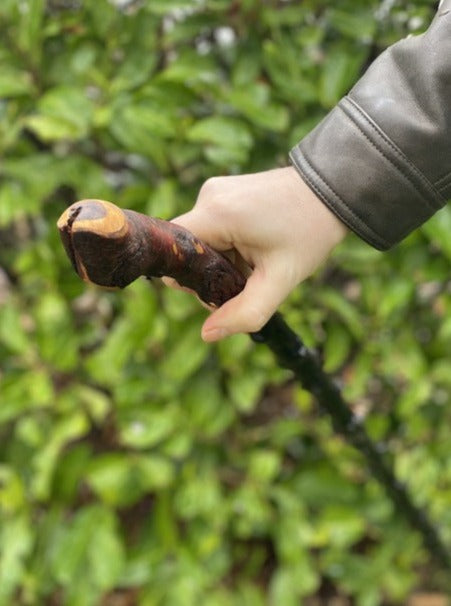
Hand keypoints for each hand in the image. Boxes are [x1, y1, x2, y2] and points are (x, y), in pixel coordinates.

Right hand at [165, 167, 347, 341]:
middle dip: (212, 274)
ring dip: (222, 260)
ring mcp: (216, 190)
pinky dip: (228, 245)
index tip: (222, 289)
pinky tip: (256, 246)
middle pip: (189, 250)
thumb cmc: (310, 232)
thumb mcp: (280, 279)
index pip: (175, 253)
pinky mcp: (225, 191)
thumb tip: (208, 335)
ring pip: (201, 241)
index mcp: (216, 213)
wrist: (334, 190)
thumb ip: (245, 312)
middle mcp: (209, 196)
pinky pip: (213, 227)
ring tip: (258, 260)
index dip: (191, 280)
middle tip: (249, 279)